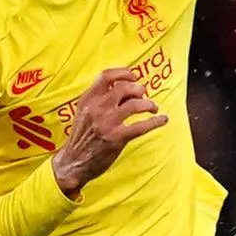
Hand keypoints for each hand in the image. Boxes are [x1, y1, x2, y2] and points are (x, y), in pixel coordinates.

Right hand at [51, 67, 169, 198]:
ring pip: (135, 104)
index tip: (134, 77)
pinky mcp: (116, 139)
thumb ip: (99, 99)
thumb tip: (123, 88)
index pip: (106, 76)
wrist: (73, 163)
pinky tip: (163, 120)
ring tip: (153, 108)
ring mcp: (107, 123)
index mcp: (88, 99)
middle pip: (124, 88)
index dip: (124, 73)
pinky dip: (156, 121)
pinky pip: (141, 126)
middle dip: (139, 89)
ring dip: (149, 105)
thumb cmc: (81, 138)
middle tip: (144, 95)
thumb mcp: (84, 113)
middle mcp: (97, 109)